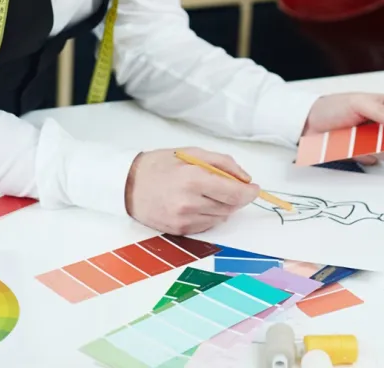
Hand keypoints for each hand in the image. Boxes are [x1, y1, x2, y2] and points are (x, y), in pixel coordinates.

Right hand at [124, 148, 259, 234]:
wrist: (129, 185)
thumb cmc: (160, 165)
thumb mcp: (191, 152)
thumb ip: (222, 163)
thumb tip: (245, 178)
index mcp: (194, 179)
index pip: (235, 193)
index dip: (250, 192)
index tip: (254, 188)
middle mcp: (190, 203)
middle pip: (231, 207)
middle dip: (236, 197)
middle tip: (230, 186)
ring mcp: (184, 219)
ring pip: (221, 217)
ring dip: (223, 205)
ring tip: (207, 192)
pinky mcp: (180, 230)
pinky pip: (208, 224)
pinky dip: (210, 214)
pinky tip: (197, 203)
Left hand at [302, 93, 383, 164]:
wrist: (308, 124)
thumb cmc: (331, 107)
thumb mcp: (357, 103)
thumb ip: (382, 112)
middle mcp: (382, 125)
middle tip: (373, 135)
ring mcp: (372, 141)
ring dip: (372, 148)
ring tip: (355, 139)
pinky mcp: (362, 153)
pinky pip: (371, 160)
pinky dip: (361, 156)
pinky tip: (350, 147)